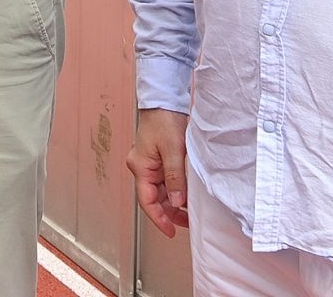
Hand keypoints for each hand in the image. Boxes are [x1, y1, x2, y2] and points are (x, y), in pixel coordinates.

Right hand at [128, 108, 190, 237]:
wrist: (164, 99)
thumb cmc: (164, 119)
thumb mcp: (173, 151)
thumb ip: (174, 178)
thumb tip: (176, 202)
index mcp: (140, 167)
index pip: (147, 201)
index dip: (159, 219)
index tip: (170, 231)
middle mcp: (142, 167)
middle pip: (154, 198)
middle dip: (170, 212)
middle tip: (188, 222)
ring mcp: (150, 163)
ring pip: (161, 190)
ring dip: (174, 200)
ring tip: (191, 209)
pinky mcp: (158, 158)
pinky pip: (166, 180)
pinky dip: (176, 188)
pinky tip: (188, 192)